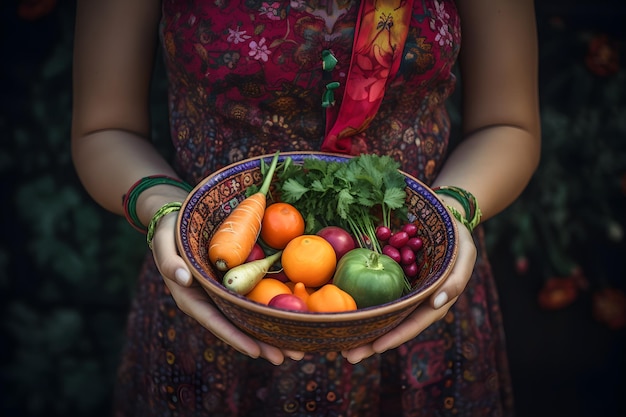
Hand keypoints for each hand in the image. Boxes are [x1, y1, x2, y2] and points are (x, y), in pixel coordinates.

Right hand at [150, 212, 304, 364]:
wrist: (176, 223)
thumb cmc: (168, 233)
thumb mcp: (163, 243)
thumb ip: (169, 262)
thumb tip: (183, 279)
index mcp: (191, 298)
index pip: (215, 322)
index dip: (235, 337)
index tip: (255, 351)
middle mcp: (210, 302)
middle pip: (238, 328)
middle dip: (263, 344)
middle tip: (291, 357)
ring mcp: (224, 295)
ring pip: (249, 319)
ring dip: (272, 334)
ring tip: (298, 350)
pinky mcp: (234, 284)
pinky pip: (253, 300)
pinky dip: (270, 311)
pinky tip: (291, 319)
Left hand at [341, 220, 476, 362]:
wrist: (445, 214)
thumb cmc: (458, 236)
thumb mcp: (465, 253)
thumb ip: (455, 279)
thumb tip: (437, 304)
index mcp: (434, 300)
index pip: (414, 323)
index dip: (396, 336)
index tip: (376, 347)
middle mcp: (415, 300)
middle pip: (393, 326)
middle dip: (372, 343)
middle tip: (348, 356)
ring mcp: (401, 290)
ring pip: (381, 314)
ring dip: (362, 330)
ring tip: (339, 344)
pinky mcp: (390, 277)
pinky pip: (374, 294)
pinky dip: (361, 306)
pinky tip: (343, 313)